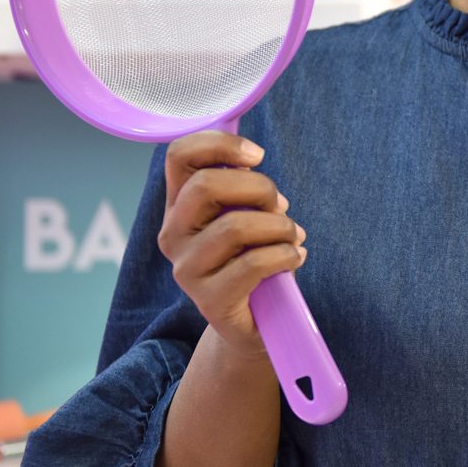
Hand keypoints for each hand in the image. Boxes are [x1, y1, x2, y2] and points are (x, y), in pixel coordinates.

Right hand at [158, 130, 305, 359]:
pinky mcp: (209, 300)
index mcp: (179, 206)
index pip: (179, 156)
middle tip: (279, 207)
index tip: (256, 155)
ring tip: (292, 237)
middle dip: (258, 188)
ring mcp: (187, 269)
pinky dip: (285, 255)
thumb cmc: (254, 258)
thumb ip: (243, 189)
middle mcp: (172, 235)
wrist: (255, 323)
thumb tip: (252, 165)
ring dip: (278, 227)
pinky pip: (253, 264)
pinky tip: (295, 257)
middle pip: (206, 185)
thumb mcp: (247, 215)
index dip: (219, 144)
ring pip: (234, 226)